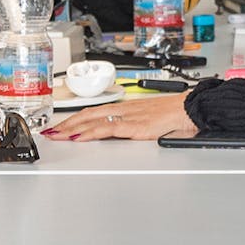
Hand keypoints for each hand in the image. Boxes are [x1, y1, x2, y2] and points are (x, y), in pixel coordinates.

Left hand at [41, 94, 195, 141]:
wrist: (193, 109)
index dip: (78, 117)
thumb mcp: (155, 121)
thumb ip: (141, 127)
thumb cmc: (180, 115)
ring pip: (92, 119)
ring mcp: (128, 116)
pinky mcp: (133, 126)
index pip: (97, 111)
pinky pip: (106, 128)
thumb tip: (132, 133)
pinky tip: (78, 137)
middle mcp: (126, 109)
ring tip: (56, 135)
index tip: (63, 124)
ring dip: (71, 127)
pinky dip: (89, 132)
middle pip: (89, 114)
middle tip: (51, 131)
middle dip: (67, 122)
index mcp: (130, 108)